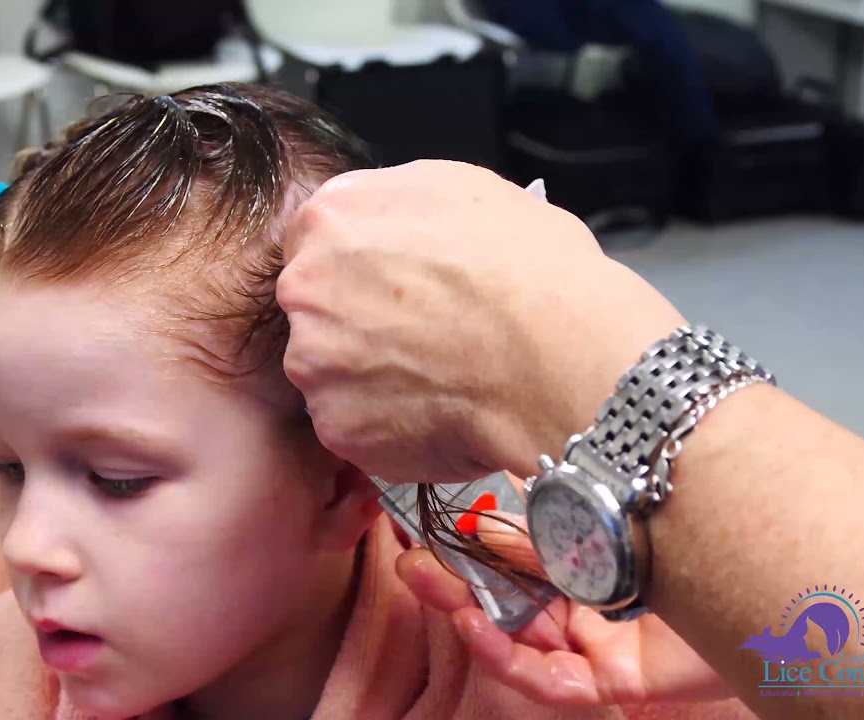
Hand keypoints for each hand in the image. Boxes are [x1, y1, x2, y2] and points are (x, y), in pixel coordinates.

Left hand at [278, 160, 684, 483]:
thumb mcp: (463, 190)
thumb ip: (399, 206)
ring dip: (370, 378)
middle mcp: (305, 288)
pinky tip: (435, 411)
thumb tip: (392, 225)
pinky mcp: (337, 425)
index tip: (391, 288)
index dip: (360, 268)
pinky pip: (354, 425)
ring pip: (330, 371)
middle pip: (316, 309)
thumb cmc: (530, 271)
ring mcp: (314, 362)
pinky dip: (387, 426)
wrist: (558, 355)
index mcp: (332, 218)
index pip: (317, 243)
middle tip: (419, 336)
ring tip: (436, 377)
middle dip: (358, 323)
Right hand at [394, 511, 730, 704]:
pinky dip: (514, 659)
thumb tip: (487, 490)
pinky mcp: (620, 680)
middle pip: (511, 604)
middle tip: (414, 571)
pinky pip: (556, 681)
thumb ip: (545, 502)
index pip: (515, 558)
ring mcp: (604, 643)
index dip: (469, 551)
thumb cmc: (688, 517)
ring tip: (442, 596)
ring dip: (476, 624)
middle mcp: (594, 602)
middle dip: (457, 588)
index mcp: (591, 557)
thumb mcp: (599, 503)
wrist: (770, 555)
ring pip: (524, 645)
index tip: (428, 533)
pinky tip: (483, 628)